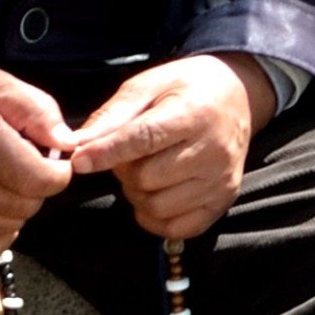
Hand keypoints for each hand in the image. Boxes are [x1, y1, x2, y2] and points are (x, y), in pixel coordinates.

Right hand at [0, 58, 74, 263]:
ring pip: (10, 226)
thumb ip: (39, 112)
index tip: (48, 158)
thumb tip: (66, 144)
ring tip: (4, 180)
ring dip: (17, 207)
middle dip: (37, 185)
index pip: (41, 180)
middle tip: (24, 164)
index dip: (57, 170)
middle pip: (28, 204)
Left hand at [62, 52, 274, 241]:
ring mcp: (222, 179)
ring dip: (139, 193)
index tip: (78, 161)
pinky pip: (177, 228)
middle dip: (125, 169)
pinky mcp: (224, 200)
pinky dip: (156, 217)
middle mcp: (214, 150)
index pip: (144, 140)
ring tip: (145, 171)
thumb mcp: (147, 86)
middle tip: (129, 155)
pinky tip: (156, 194)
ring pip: (157, 206)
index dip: (107, 153)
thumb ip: (112, 116)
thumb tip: (75, 146)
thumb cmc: (185, 90)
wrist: (238, 97)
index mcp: (194, 113)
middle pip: (146, 178)